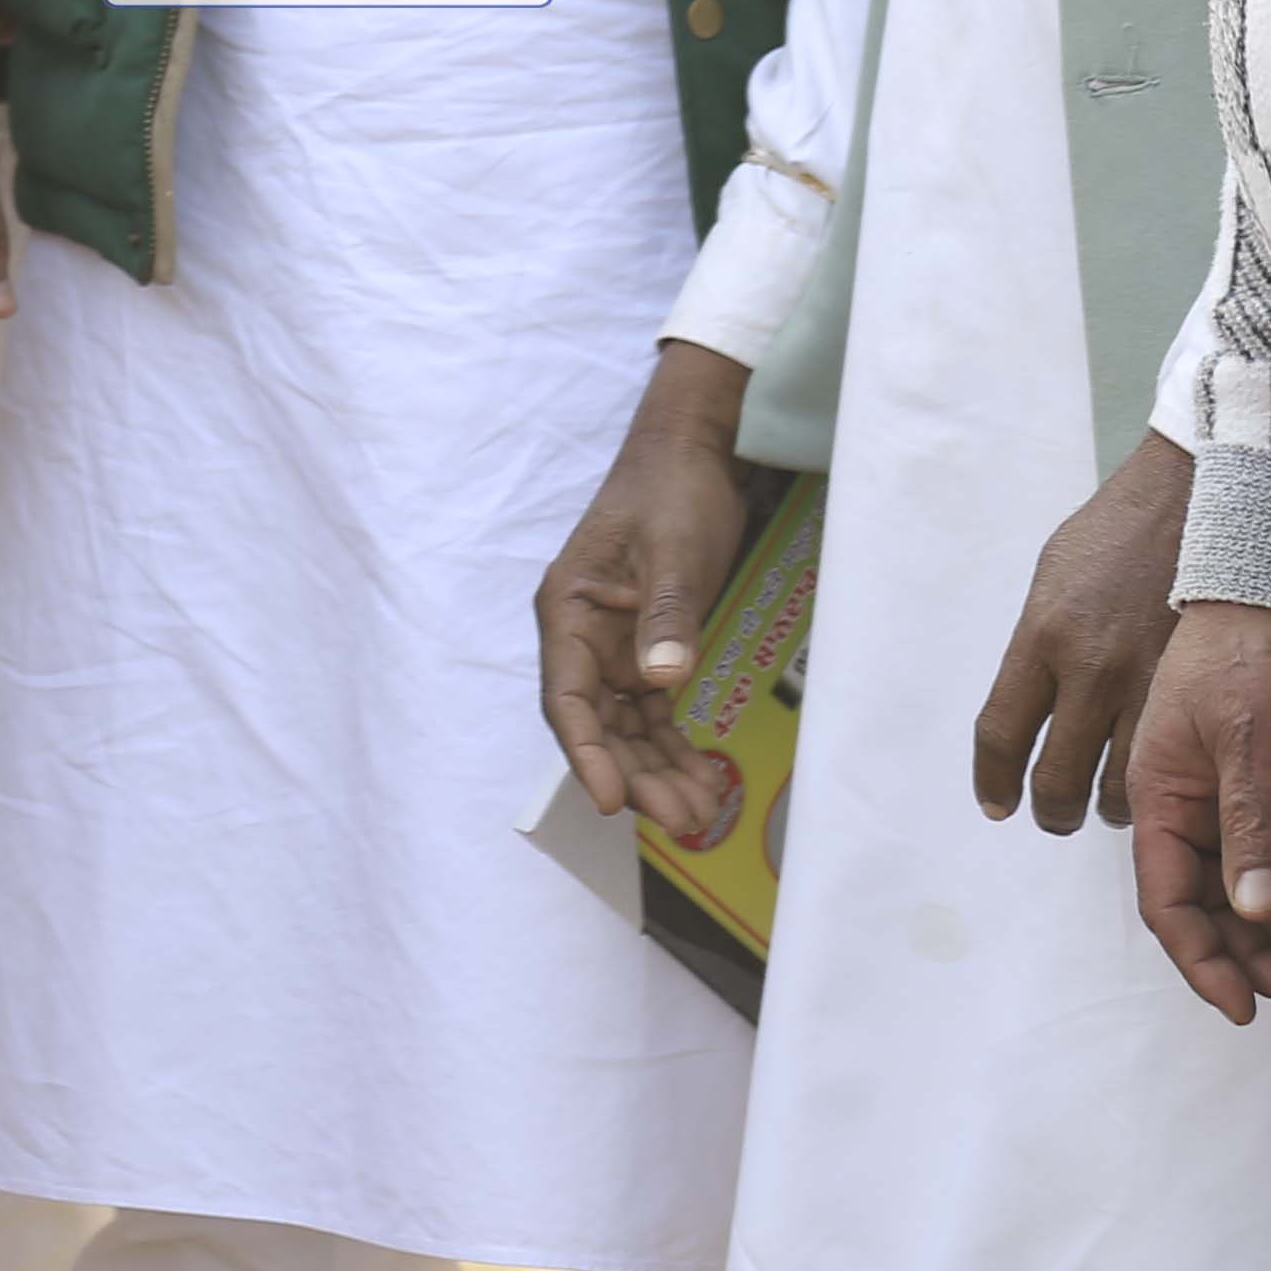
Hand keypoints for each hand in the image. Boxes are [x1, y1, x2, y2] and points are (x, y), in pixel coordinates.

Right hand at [539, 341, 762, 841]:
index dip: (586, 753)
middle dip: (635, 775)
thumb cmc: (671, 492)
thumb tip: (660, 682)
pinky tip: (702, 776)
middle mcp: (581, 637)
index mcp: (568, 610)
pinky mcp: (644, 649)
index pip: (567, 698)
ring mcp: (612, 647)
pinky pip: (653, 712)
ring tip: (699, 811)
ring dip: (657, 769)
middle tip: (681, 817)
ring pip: (626, 727)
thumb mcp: (674, 552)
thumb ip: (666, 616)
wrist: (692, 453)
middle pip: (598, 724)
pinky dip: (674, 745)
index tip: (610, 800)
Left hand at [975, 431, 1195, 830]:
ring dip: (1108, 807)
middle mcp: (1089, 670)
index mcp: (1041, 637)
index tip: (996, 804)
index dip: (993, 781)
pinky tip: (1156, 785)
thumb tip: (1031, 704)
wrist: (1194, 501)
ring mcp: (1147, 685)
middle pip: (1057, 777)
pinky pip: (1171, 764)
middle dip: (1051, 811)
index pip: (1001, 735)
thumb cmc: (1115, 537)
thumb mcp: (1052, 584)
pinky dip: (1159, 786)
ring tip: (1106, 804)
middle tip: (1054, 816)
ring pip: (1121, 786)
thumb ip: (1038, 647)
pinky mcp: (1196, 690)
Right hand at [1125, 598, 1270, 1020]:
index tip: (1243, 1005)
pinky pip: (1267, 861)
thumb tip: (1252, 912)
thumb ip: (1249, 825)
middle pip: (1203, 904)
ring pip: (1239, 889)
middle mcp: (1181, 805)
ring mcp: (1218, 798)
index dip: (1199, 957)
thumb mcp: (1249, 739)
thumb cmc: (1249, 654)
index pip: (1166, 897)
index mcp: (1158, 793)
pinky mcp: (1254, 788)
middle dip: (1246, 958)